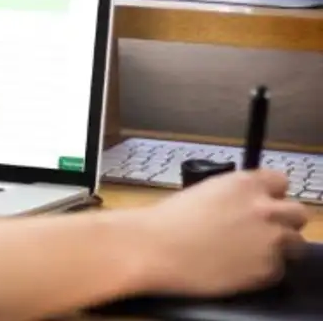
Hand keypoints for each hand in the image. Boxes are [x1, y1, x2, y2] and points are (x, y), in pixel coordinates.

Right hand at [137, 170, 308, 296]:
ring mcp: (269, 241)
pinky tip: (236, 267)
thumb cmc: (166, 220)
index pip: (281, 181)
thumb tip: (247, 205)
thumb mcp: (204, 192)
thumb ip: (235, 195)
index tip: (261, 204)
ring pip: (295, 244)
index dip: (270, 194)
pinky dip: (261, 271)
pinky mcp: (266, 270)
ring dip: (277, 247)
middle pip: (298, 213)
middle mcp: (264, 209)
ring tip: (248, 253)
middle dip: (283, 221)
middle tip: (261, 231)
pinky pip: (277, 270)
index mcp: (245, 183)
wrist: (153, 248)